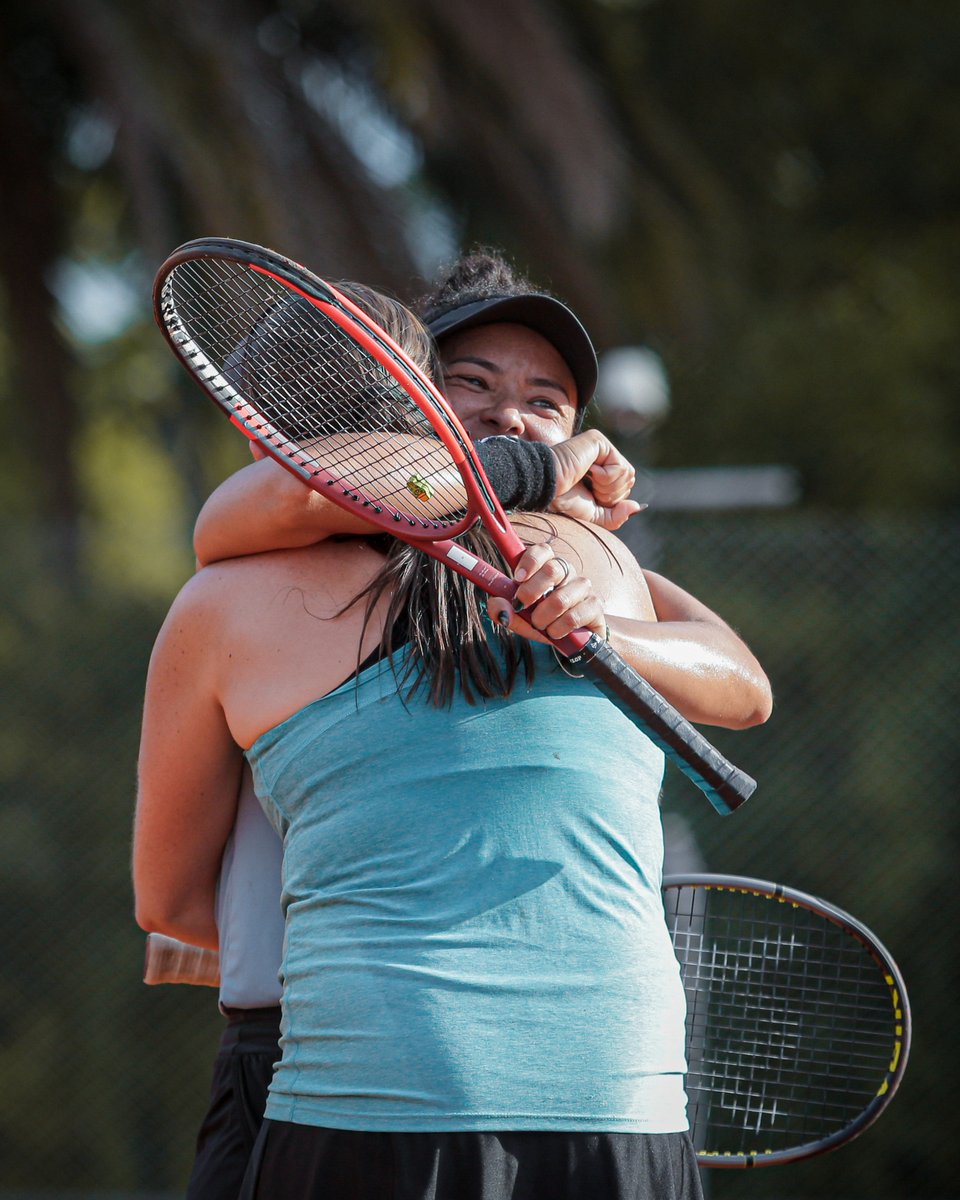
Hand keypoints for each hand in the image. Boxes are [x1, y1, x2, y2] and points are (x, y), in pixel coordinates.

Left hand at [487, 541, 605, 643]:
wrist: (571, 643)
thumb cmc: (544, 623)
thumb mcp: (519, 618)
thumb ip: (504, 610)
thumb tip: (495, 604)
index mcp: (547, 568)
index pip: (543, 550)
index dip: (529, 561)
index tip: (517, 578)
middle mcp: (567, 573)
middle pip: (552, 570)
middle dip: (530, 592)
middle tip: (522, 606)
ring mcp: (583, 588)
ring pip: (561, 599)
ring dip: (543, 617)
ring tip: (540, 625)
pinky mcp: (595, 606)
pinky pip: (573, 616)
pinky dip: (558, 629)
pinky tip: (555, 633)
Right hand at [548, 430, 644, 530]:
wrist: (546, 489)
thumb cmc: (562, 500)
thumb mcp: (593, 515)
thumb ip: (616, 515)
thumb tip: (638, 506)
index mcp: (600, 471)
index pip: (624, 487)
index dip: (612, 499)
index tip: (590, 496)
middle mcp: (602, 456)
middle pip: (629, 480)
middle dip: (611, 494)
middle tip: (589, 489)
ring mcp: (601, 447)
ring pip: (627, 474)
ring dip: (608, 487)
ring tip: (588, 481)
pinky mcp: (598, 441)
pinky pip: (619, 467)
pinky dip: (605, 478)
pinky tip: (588, 471)